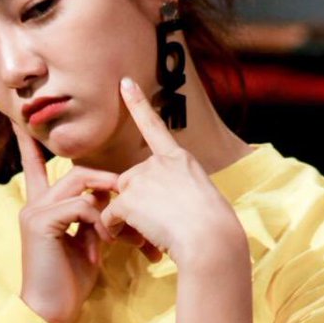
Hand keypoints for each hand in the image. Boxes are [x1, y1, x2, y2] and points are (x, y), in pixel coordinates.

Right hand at [14, 125, 117, 322]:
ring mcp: (35, 212)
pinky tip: (100, 246)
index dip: (29, 145)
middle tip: (131, 207)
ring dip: (108, 206)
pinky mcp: (40, 222)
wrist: (52, 311)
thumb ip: (94, 218)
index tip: (21, 122)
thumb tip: (114, 201)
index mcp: (43, 208)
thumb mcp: (86, 243)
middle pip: (80, 173)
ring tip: (116, 235)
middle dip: (110, 186)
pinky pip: (81, 206)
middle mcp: (35, 204)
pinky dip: (98, 223)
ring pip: (81, 185)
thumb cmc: (71, 281)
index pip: (35, 168)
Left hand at [99, 78, 247, 272]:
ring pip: (120, 200)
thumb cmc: (213, 229)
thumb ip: (175, 189)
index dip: (138, 104)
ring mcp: (143, 178)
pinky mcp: (129, 198)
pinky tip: (137, 239)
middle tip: (159, 225)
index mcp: (180, 159)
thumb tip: (148, 203)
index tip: (124, 82)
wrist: (211, 239)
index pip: (155, 126)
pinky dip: (116, 230)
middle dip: (135, 203)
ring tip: (154, 233)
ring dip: (128, 218)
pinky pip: (110, 217)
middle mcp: (159, 163)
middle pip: (130, 181)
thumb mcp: (200, 197)